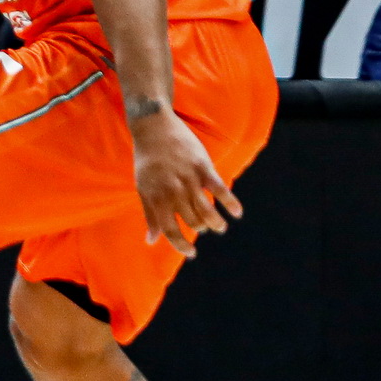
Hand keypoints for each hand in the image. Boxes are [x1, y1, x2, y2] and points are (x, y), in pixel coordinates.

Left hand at [131, 107, 239, 258]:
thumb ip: (150, 215)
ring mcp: (189, 179)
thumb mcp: (143, 188)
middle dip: (200, 229)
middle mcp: (173, 191)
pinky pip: (220, 189)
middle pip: (192, 221)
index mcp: (156, 197)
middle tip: (203, 229)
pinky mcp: (203, 167)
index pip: (170, 229)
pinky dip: (230, 203)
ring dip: (216, 223)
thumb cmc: (147, 161)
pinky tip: (236, 213)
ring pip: (207, 210)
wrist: (154, 128)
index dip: (181, 245)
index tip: (191, 253)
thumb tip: (151, 241)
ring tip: (220, 227)